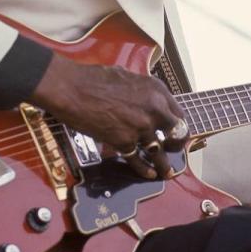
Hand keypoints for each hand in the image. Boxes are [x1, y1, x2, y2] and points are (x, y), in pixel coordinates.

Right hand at [30, 52, 185, 179]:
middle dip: (176, 144)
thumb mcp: (127, 77)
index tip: (175, 133)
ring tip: (167, 172)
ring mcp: (140, 126)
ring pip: (160, 153)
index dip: (178, 126)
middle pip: (177, 134)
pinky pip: (138, 160)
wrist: (71, 88)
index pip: (179, 113)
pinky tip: (149, 174)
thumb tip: (144, 100)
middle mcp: (154, 108)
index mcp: (156, 90)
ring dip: (164, 165)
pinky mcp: (124, 141)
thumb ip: (141, 92)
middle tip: (172, 149)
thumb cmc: (93, 78)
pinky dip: (144, 170)